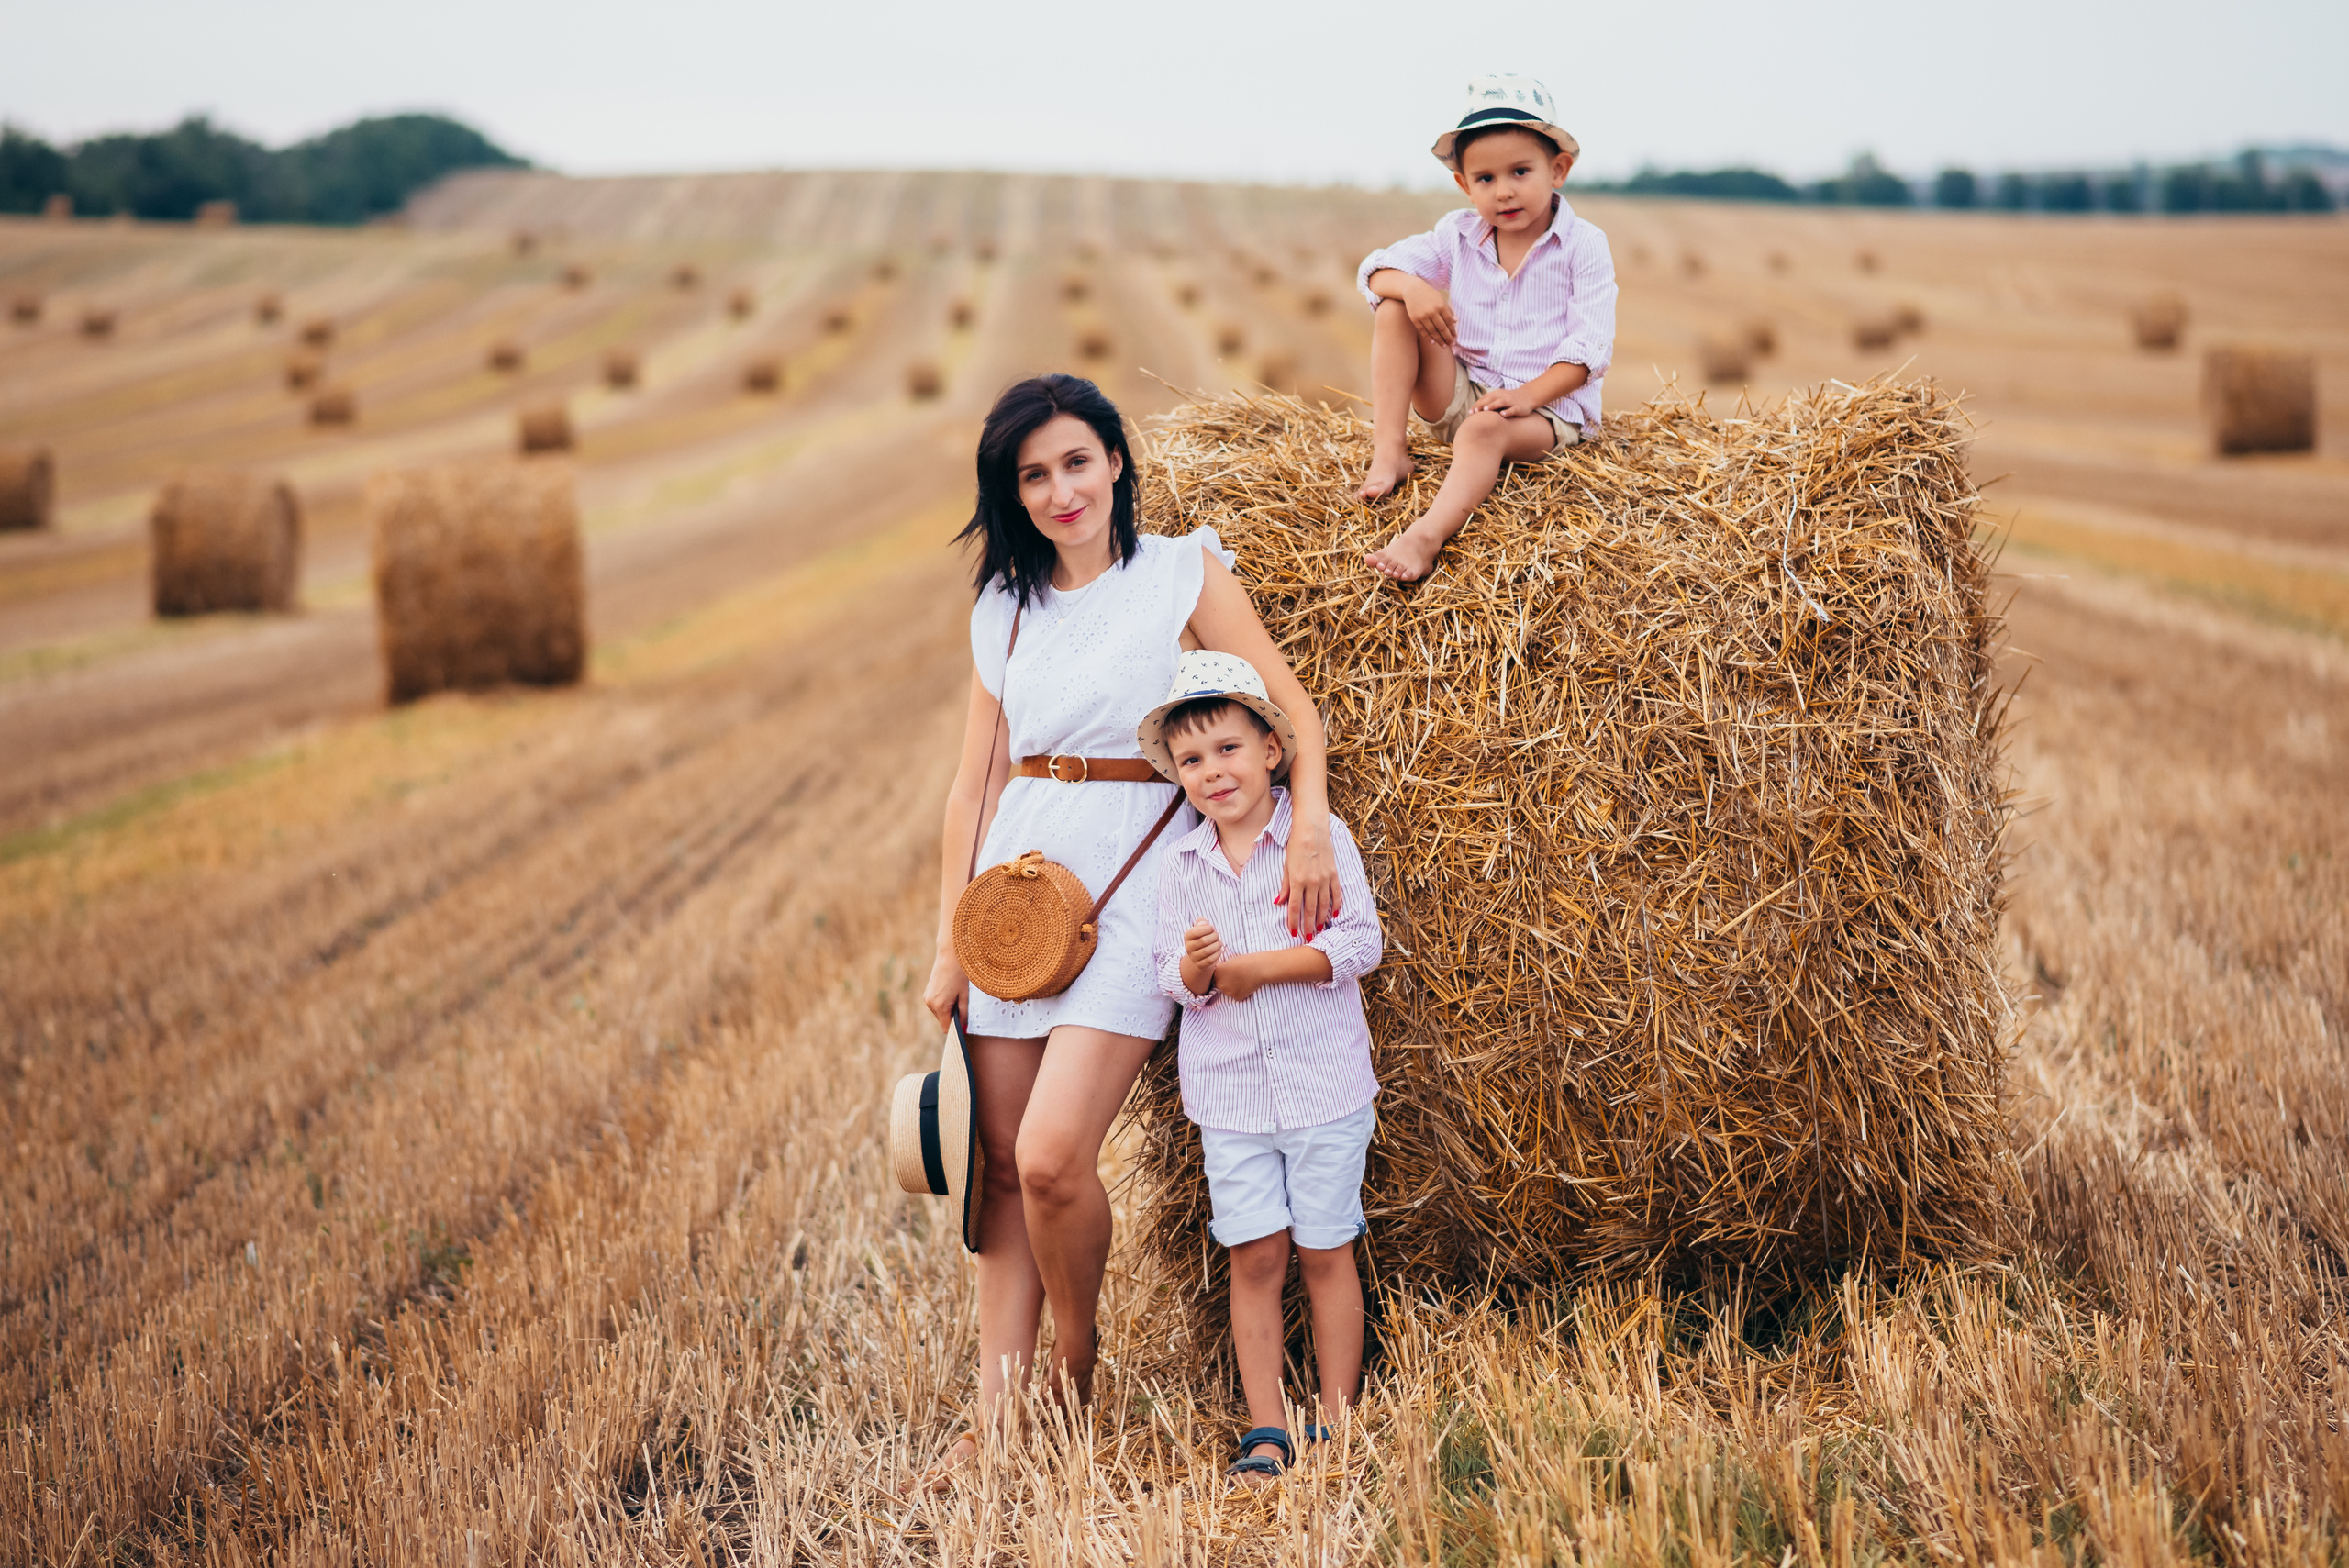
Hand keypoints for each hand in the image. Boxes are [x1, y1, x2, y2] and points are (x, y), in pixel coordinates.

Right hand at [922, 949, 968, 1030]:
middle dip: (952, 1017)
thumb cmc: (960, 974)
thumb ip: (964, 1014)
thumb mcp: (965, 996)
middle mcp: (930, 1004)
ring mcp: (926, 998)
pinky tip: (950, 991)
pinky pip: (936, 1005)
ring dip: (948, 1009)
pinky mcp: (926, 993)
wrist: (950, 955)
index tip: (964, 1024)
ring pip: (939, 1013)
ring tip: (956, 994)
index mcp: (940, 1006)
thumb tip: (963, 1028)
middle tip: (962, 1002)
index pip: (946, 1028)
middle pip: (943, 1021)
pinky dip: (943, 1003)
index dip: (955, 1028)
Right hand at [1181, 919, 1223, 996]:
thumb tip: (1204, 924)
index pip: (1196, 931)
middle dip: (1214, 936)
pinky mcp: (1200, 965)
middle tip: (1217, 935)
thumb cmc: (1202, 937)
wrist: (1200, 955)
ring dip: (1217, 945)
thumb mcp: (1200, 928)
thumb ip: (1201, 922)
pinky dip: (1217, 954)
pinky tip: (1219, 950)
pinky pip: (1210, 960)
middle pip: (1203, 941)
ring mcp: (1194, 957)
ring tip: (1219, 942)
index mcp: (1187, 936)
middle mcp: (1188, 947)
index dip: (1207, 928)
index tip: (1212, 928)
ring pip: (1207, 951)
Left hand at [1214, 951, 1265, 1002]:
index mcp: (1217, 972)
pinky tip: (1247, 985)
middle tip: (1237, 976)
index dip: (1223, 975)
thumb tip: (1219, 971)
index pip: (1215, 976)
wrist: (1259, 967)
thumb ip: (1223, 967)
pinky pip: (1237, 996)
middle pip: (1220, 985)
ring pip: (1229, 991)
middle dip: (1226, 982)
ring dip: (1233, 988)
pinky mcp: (1237, 997)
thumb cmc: (1246, 961)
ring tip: (1243, 979)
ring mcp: (1228, 992)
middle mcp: (1219, 983)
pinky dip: (1241, 992)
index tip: (1230, 972)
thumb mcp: (1231, 960)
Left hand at [1279, 815, 1340, 936]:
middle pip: (1310, 909)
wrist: (1312, 829)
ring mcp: (1324, 878)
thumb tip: (1278, 902)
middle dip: (1309, 925)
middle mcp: (1312, 882)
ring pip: (1324, 904)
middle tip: (1309, 937)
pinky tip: (1334, 915)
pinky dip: (1336, 905)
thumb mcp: (1286, 865)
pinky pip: (1336, 893)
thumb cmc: (1295, 845)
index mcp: (1297, 880)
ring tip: (1320, 930)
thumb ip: (1284, 885)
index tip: (1293, 932)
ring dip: (1322, 919)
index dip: (1293, 921)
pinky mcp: (1334, 873)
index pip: (1294, 907)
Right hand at [1399, 277, 1455, 349]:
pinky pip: (1423, 331)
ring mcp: (1423, 316)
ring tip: (1443, 345)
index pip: (1449, 321)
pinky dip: (1428, 337)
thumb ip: (1448, 310)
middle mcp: (1432, 311)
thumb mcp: (1440, 299)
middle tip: (1451, 344)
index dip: (1453, 330)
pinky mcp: (1415, 319)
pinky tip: (1432, 342)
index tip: (1455, 337)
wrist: (1413, 289)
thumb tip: (1456, 321)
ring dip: (1439, 340)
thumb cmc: (1429, 295)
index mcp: (1441, 306)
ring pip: (1433, 331)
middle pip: (1442, 328)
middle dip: (1448, 338)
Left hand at [1473, 385, 1545, 418]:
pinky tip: (1503, 414)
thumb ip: (1487, 404)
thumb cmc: (1508, 400)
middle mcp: (1503, 396)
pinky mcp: (1519, 407)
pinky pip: (1513, 409)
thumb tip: (1473, 412)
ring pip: (1501, 403)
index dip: (1477, 405)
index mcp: (1496, 394)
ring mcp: (1511, 401)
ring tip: (1485, 410)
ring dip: (1493, 406)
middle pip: (1490, 400)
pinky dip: (1508, 411)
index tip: (1470, 412)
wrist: (1527, 396)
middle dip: (1482, 405)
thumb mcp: (1497, 399)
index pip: (1485, 399)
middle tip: (1474, 412)